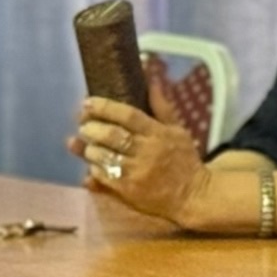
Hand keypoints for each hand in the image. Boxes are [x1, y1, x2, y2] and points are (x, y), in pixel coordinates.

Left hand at [67, 95, 203, 223]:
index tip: (87, 102)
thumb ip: (162, 108)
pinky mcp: (128, 191)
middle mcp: (147, 152)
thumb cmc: (184, 160)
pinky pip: (102, 175)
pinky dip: (93, 168)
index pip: (129, 115)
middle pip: (112, 135)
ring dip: (89, 148)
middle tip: (84, 124)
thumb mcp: (178, 132)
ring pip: (103, 156)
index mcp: (159, 134)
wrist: (192, 196)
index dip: (105, 107)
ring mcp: (136, 172)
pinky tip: (92, 164)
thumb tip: (152, 80)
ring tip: (86, 144)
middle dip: (92, 127)